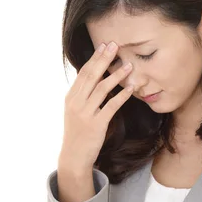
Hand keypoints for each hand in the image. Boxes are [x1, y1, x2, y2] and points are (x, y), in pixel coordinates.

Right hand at [58, 42, 133, 173]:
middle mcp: (76, 102)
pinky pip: (111, 106)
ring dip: (116, 75)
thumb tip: (93, 77)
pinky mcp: (96, 124)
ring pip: (102, 89)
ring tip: (129, 65)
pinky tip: (131, 88)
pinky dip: (122, 96)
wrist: (74, 156)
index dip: (95, 58)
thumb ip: (83, 94)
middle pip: (92, 76)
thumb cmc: (78, 132)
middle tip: (115, 46)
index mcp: (71, 97)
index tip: (105, 45)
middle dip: (104, 59)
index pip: (84, 72)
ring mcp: (85, 113)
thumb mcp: (75, 110)